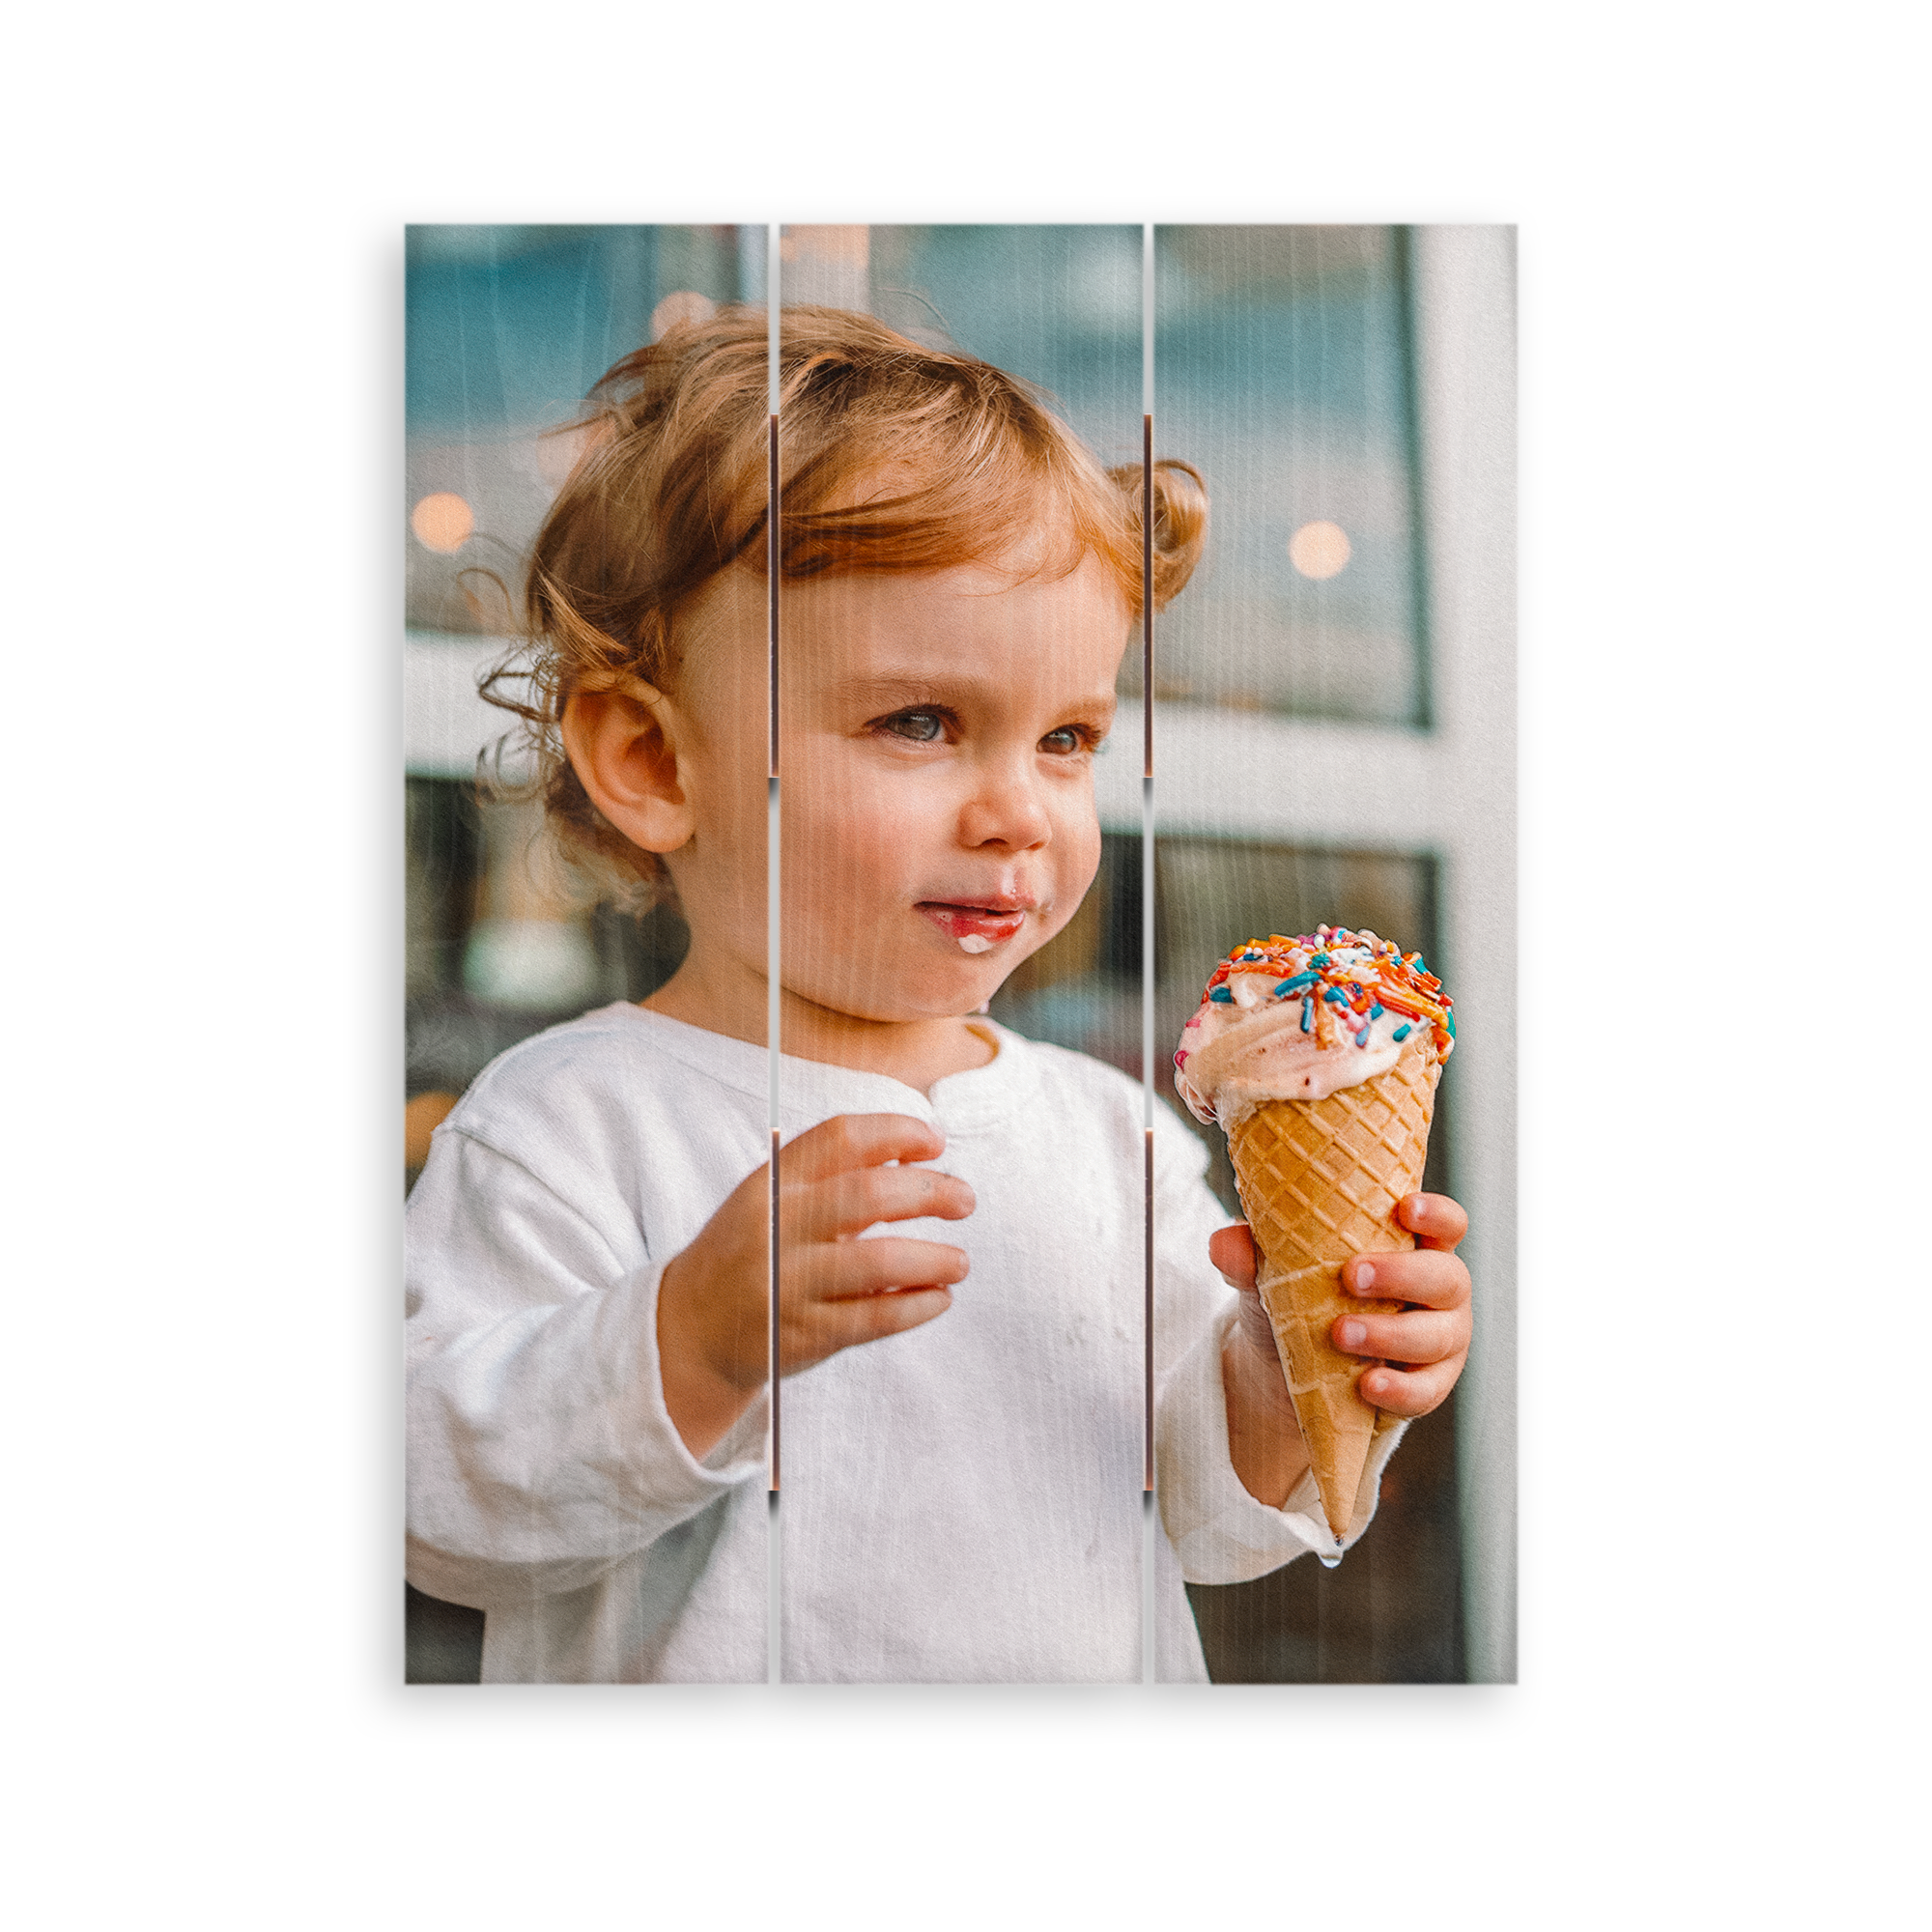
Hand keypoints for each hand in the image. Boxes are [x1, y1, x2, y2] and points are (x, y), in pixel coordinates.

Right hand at [656, 1114, 973, 1457]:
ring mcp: (788, 1284)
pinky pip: (876, 1318)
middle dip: (930, 1192)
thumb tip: (916, 1154)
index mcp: (770, 1185)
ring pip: (879, 1262)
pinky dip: (918, 1305)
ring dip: (933, 1258)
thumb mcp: (770, 1201)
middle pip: (868, 1195)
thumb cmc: (748, 1252)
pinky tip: (939, 1297)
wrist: (688, 1330)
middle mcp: (775, 1229)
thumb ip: (830, 1176)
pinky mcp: (805, 1334)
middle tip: (965, 1200)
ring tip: (960, 1261)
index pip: (840, 1138)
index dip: (897, 1131)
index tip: (936, 1141)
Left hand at [1210, 1191, 1473, 1419]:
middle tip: (1351, 1276)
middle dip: (1402, 1276)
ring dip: (1391, 1335)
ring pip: (1439, 1335)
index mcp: (1411, 1245)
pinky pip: (1426, 1390)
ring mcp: (1441, 1338)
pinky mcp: (1430, 1384)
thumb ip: (1250, 1253)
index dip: (1436, 1215)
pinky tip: (1367, 1385)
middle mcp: (1438, 1288)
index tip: (1405, 1208)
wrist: (1287, 1364)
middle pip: (1447, 1278)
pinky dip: (1398, 1389)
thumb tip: (1225, 1243)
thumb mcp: (1271, 1271)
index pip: (1446, 1223)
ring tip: (1340, 1333)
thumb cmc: (1298, 1295)